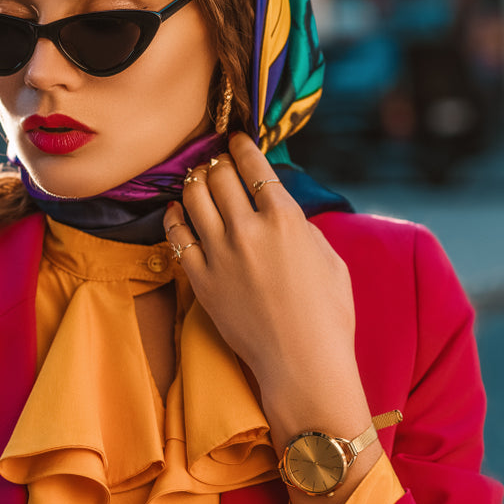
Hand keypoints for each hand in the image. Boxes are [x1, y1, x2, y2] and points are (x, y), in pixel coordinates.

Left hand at [163, 132, 355, 382]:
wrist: (303, 362)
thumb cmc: (327, 314)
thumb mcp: (327, 257)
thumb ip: (299, 226)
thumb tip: (277, 208)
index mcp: (284, 218)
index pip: (254, 165)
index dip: (241, 146)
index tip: (235, 140)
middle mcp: (248, 230)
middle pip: (218, 177)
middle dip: (216, 163)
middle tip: (216, 163)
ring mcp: (220, 255)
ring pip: (193, 198)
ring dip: (194, 182)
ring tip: (197, 181)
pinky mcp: (201, 279)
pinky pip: (177, 236)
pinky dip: (175, 216)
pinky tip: (177, 211)